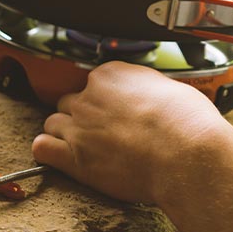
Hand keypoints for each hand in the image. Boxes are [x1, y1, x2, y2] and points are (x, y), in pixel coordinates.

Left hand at [31, 61, 232, 205]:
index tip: (116, 113)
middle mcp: (89, 96)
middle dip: (82, 117)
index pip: (93, 82)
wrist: (188, 157)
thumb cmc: (189, 124)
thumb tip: (147, 95)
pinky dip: (47, 151)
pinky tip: (60, 156)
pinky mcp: (73, 156)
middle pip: (70, 102)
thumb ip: (146, 88)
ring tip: (87, 149)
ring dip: (65, 134)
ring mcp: (78, 126)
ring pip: (54, 123)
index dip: (104, 101)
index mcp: (110, 75)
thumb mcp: (172, 88)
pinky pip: (42, 147)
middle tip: (104, 134)